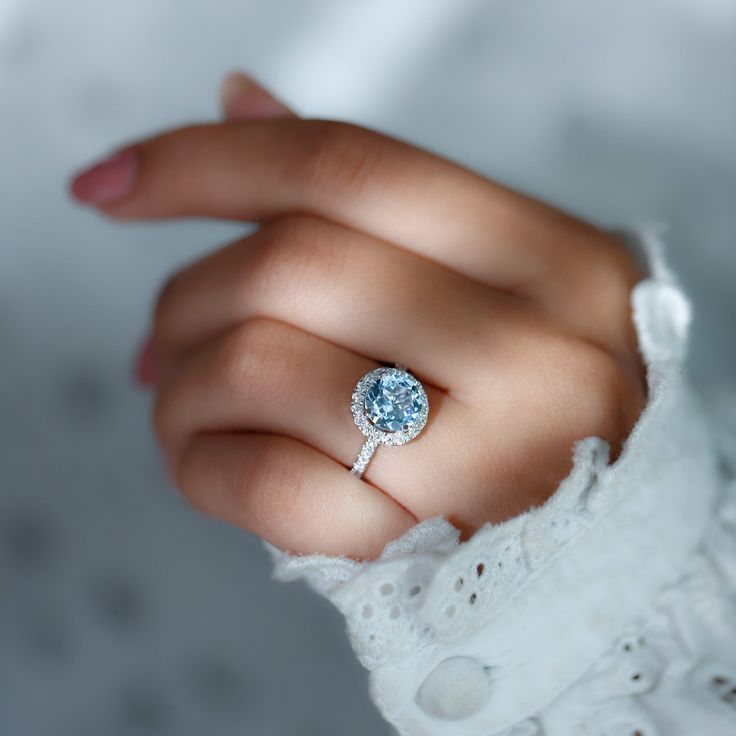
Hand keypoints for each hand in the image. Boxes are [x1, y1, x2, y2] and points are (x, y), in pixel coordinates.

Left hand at [70, 73, 645, 559]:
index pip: (348, 167)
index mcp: (555, 259)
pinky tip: (202, 459)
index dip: (208, 159)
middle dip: (187, 294)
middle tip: (165, 335)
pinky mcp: (428, 546)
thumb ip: (377, 198)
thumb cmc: (538, 408)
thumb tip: (240, 102)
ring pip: (260, 365)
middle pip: (289, 264)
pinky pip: (267, 482)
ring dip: (182, 381)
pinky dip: (201, 463)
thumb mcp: (500, 288)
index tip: (117, 184)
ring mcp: (488, 457)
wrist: (606, 552)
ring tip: (180, 399)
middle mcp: (535, 348)